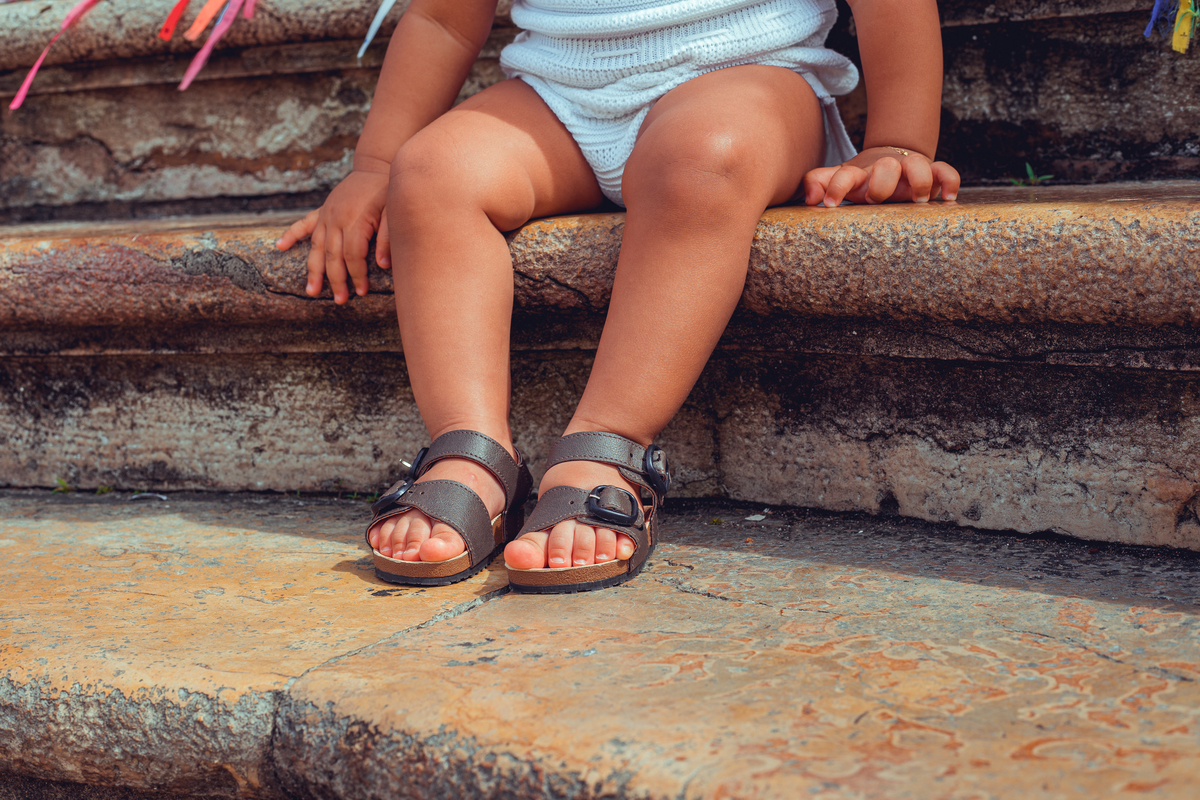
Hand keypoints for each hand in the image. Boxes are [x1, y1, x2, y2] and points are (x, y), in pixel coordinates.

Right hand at [276, 166, 390, 303]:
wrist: (376, 167)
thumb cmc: (388, 192)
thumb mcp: (394, 211)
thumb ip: (387, 237)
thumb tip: (382, 264)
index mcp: (355, 220)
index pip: (352, 255)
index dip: (356, 275)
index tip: (361, 292)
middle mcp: (336, 219)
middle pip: (332, 255)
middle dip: (336, 280)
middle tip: (340, 301)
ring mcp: (326, 215)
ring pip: (316, 246)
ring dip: (313, 270)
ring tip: (311, 291)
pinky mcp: (322, 211)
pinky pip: (304, 224)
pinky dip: (291, 235)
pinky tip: (279, 246)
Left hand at [803, 147, 959, 207]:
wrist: (891, 158)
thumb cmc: (862, 178)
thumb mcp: (839, 179)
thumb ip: (818, 183)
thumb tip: (809, 199)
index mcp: (860, 173)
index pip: (844, 175)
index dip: (836, 186)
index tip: (830, 204)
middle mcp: (885, 168)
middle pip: (885, 166)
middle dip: (882, 183)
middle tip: (876, 201)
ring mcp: (909, 168)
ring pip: (917, 165)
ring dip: (919, 181)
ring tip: (917, 200)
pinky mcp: (932, 172)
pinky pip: (946, 171)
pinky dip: (949, 182)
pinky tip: (947, 198)